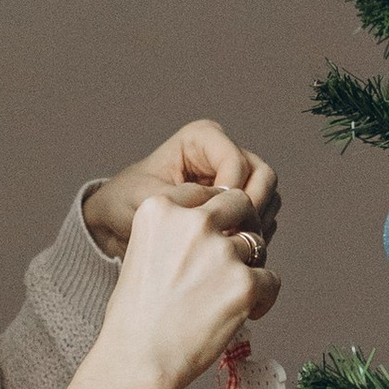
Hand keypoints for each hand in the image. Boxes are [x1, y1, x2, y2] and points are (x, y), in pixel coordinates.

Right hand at [66, 179, 279, 388]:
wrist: (139, 361)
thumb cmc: (135, 317)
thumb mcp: (140, 254)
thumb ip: (172, 233)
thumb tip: (212, 231)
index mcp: (159, 209)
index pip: (203, 193)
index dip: (213, 215)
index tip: (211, 237)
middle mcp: (192, 222)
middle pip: (239, 203)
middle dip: (243, 225)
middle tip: (236, 255)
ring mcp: (221, 251)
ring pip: (257, 244)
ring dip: (249, 267)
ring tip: (231, 296)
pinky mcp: (244, 282)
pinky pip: (271, 279)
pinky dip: (263, 298)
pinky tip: (244, 314)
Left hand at [83, 122, 278, 260]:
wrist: (119, 224)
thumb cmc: (126, 203)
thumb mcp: (149, 201)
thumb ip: (187, 203)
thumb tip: (224, 214)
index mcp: (203, 138)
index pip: (235, 161)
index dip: (231, 193)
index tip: (212, 221)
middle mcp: (225, 153)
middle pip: (263, 176)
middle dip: (251, 208)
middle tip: (231, 236)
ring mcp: (238, 179)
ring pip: (269, 198)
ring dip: (255, 224)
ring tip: (228, 246)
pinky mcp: (241, 205)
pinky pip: (264, 218)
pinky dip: (252, 234)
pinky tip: (230, 251)